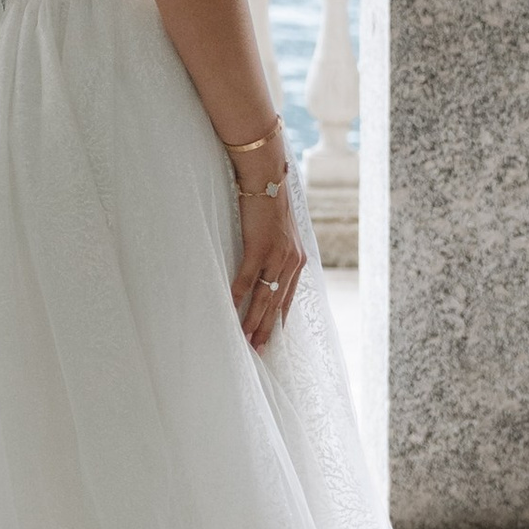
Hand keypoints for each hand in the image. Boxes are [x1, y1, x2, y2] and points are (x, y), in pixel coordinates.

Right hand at [231, 172, 309, 350]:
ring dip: (254, 320)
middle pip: (277, 303)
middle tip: (258, 350)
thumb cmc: (268, 204)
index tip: (273, 340)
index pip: (288, 298)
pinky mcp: (259, 247)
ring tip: (246, 339)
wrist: (266, 178)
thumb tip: (265, 269)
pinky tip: (231, 309)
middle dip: (267, 329)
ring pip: (264, 296)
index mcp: (297, 260)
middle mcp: (291, 261)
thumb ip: (276, 253)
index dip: (279, 321)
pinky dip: (239, 296)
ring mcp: (276, 255)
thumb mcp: (280, 233)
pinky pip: (248, 278)